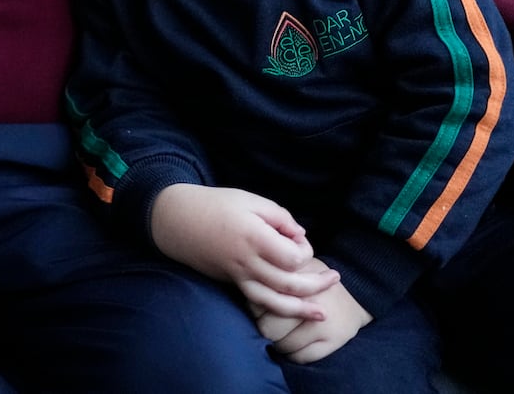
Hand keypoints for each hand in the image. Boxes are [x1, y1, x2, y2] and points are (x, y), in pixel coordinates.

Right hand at [151, 183, 339, 318]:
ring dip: (301, 309)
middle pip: (290, 283)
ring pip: (274, 302)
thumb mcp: (250, 199)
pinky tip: (292, 310)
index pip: (293, 256)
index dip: (303, 249)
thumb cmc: (216, 204)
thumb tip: (299, 235)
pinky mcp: (232, 283)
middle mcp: (248, 262)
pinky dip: (278, 309)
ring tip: (322, 314)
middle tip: (335, 279)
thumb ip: (279, 216)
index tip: (297, 236)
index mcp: (254, 237)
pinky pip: (258, 302)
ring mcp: (238, 276)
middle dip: (316, 285)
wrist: (178, 220)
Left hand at [249, 259, 371, 363]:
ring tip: (284, 332)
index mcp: (295, 279)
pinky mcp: (333, 340)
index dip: (256, 307)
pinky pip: (300, 357)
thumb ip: (273, 275)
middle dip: (265, 327)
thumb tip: (249, 286)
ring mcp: (322, 322)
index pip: (258, 302)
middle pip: (267, 328)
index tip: (262, 306)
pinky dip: (294, 354)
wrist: (357, 294)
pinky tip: (296, 342)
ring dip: (279, 343)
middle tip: (271, 322)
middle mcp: (309, 300)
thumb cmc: (316, 279)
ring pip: (283, 346)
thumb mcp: (295, 267)